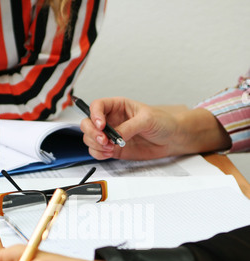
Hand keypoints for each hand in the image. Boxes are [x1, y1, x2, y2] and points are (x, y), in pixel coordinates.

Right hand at [80, 97, 231, 160]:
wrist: (172, 139)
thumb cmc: (163, 122)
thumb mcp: (147, 119)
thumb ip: (129, 127)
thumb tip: (115, 136)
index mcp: (118, 106)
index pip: (97, 106)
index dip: (95, 115)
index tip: (101, 125)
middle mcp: (112, 120)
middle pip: (88, 124)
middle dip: (92, 132)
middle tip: (104, 140)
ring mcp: (111, 136)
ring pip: (90, 139)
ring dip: (96, 145)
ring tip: (110, 148)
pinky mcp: (114, 149)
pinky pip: (98, 152)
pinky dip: (99, 154)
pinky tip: (109, 153)